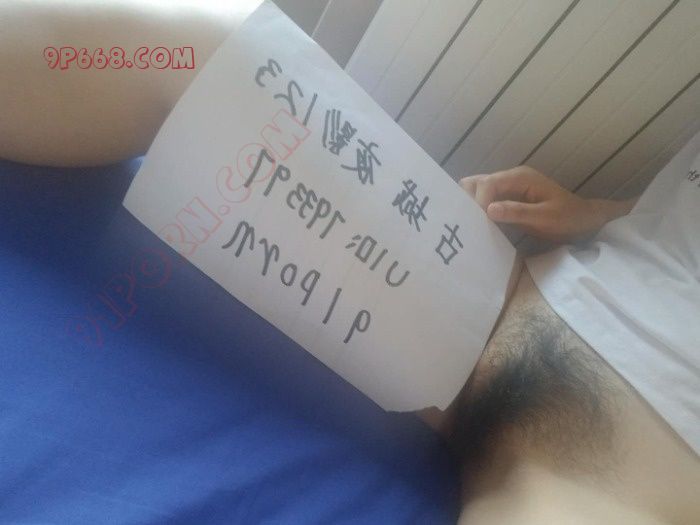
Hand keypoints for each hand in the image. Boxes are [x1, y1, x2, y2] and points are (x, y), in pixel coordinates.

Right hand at [459, 166, 634, 242]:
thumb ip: (517, 213)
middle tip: (465, 222)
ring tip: (468, 224)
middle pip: (477, 182)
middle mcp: (511, 178)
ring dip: (471, 205)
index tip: (477, 221)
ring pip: (479, 190)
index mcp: (520, 178)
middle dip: (468, 200)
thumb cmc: (568, 218)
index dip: (478, 201)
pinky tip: (477, 224)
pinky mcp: (508, 198)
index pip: (487, 183)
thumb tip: (489, 210)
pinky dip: (478, 210)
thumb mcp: (545, 218)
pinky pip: (487, 199)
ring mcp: (509, 187)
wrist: (584, 220)